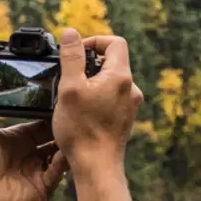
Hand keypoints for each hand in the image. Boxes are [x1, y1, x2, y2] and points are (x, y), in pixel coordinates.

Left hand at [0, 86, 68, 200]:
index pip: (42, 123)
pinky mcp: (42, 189)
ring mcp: (37, 172)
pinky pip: (58, 174)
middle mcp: (30, 154)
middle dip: (64, 128)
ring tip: (76, 132)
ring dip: (68, 145)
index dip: (52, 114)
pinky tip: (66, 151)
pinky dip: (63, 163)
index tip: (64, 103)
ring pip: (60, 155)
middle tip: (76, 116)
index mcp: (18, 138)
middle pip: (54, 138)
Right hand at [53, 29, 143, 177]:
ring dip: (92, 82)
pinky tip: (81, 111)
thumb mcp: (70, 88)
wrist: (96, 167)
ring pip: (111, 81)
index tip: (77, 52)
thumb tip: (71, 34)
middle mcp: (130, 89)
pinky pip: (111, 98)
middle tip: (70, 75)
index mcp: (121, 77)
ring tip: (73, 95)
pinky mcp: (124, 119)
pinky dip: (97, 97)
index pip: (115, 43)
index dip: (95, 41)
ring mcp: (129, 106)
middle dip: (90, 63)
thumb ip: (71, 57)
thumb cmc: (82, 130)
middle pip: (113, 62)